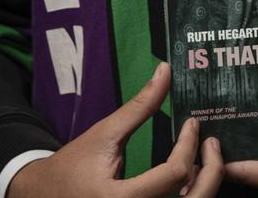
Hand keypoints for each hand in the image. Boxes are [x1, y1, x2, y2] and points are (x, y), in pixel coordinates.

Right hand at [9, 63, 222, 197]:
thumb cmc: (74, 165)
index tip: (192, 123)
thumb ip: (139, 107)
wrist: (45, 197)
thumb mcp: (105, 133)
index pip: (173, 175)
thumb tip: (165, 71)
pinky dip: (187, 197)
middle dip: (212, 172)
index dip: (189, 145)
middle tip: (213, 144)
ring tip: (206, 160)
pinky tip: (188, 180)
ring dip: (203, 187)